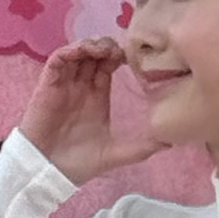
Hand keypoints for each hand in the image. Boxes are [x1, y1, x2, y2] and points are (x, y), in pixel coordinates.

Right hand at [18, 39, 161, 189]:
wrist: (47, 172)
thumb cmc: (77, 164)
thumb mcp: (115, 154)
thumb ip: (141, 148)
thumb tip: (171, 142)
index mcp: (96, 97)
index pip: (107, 66)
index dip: (118, 55)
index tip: (133, 56)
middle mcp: (80, 87)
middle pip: (93, 54)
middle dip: (106, 46)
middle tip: (119, 50)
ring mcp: (64, 84)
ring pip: (76, 52)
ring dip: (90, 45)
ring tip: (104, 49)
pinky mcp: (48, 85)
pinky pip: (57, 60)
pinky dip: (70, 51)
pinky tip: (84, 52)